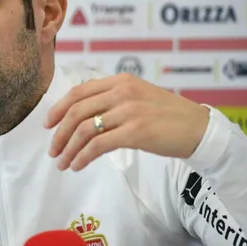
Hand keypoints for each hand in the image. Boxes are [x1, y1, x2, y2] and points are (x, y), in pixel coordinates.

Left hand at [44, 73, 209, 170]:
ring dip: (68, 148)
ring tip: (63, 163)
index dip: (58, 108)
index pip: (79, 92)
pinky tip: (78, 165)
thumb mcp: (139, 97)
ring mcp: (129, 111)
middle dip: (59, 133)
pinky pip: (99, 145)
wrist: (199, 129)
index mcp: (121, 80)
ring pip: (85, 129)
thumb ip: (112, 100)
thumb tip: (80, 116)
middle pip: (77, 111)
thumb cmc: (168, 116)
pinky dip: (83, 156)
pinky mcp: (136, 132)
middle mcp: (122, 91)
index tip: (47, 124)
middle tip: (52, 150)